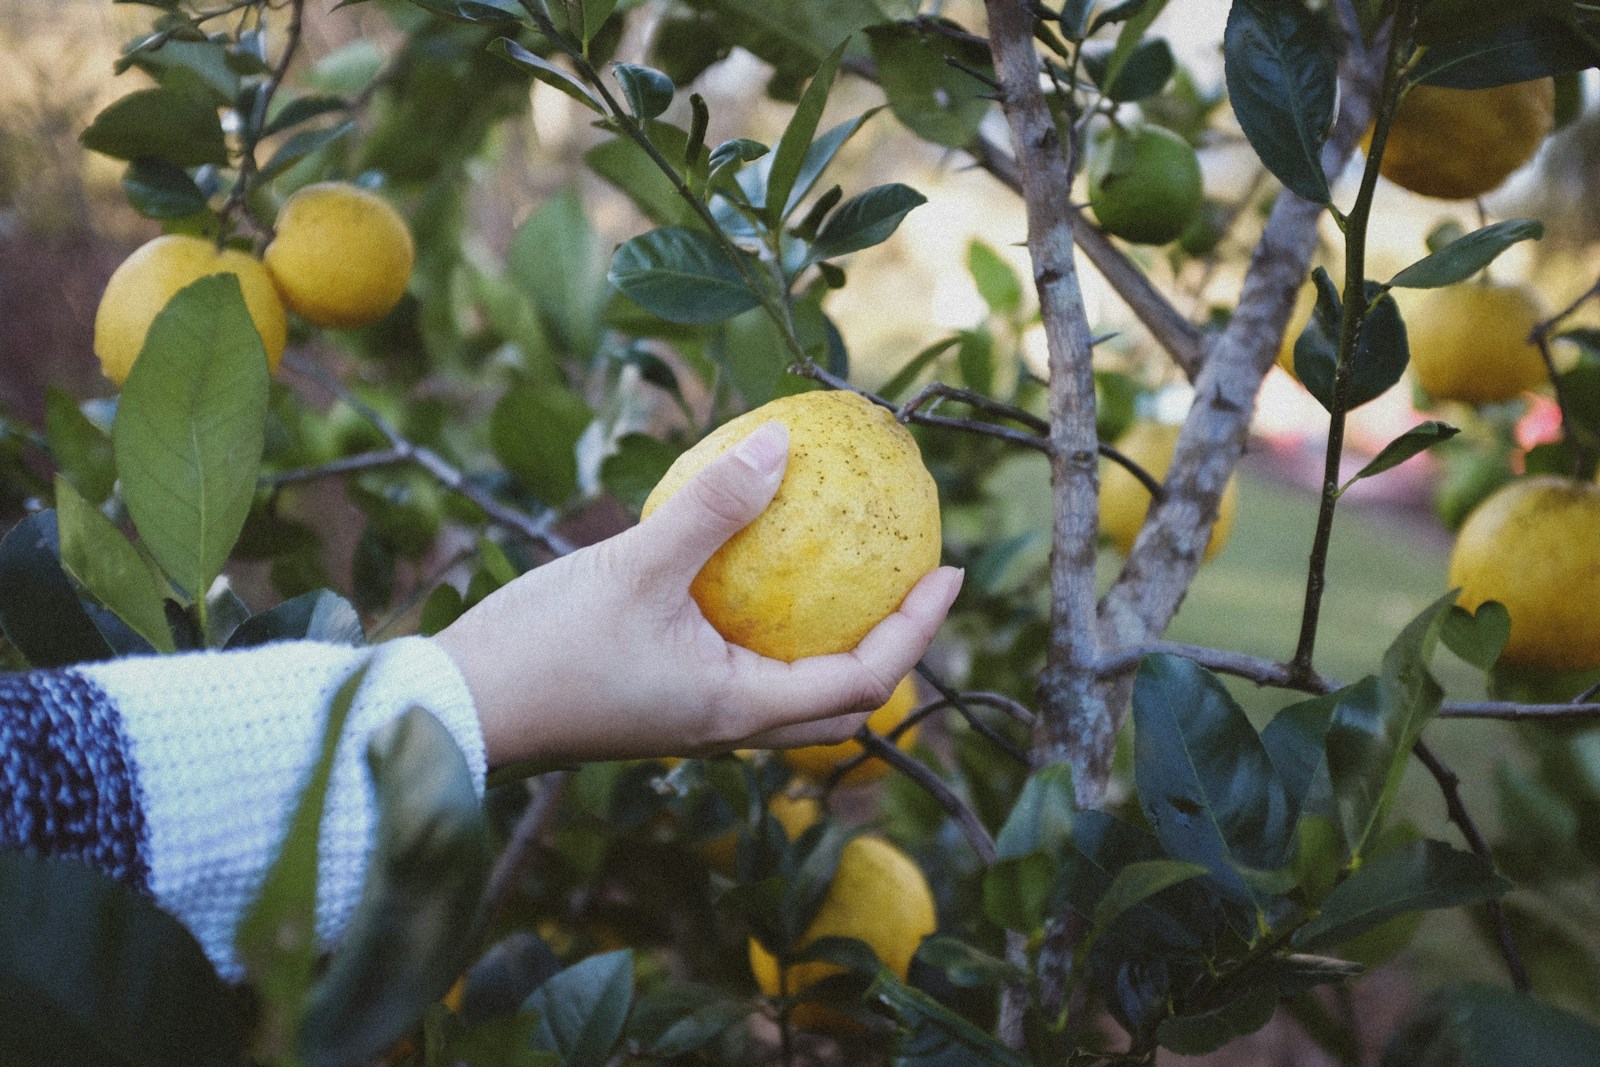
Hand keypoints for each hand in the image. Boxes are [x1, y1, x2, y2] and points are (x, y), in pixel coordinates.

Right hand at [432, 421, 963, 766]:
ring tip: (849, 575)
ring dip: (834, 643)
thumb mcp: (635, 566)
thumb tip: (785, 443)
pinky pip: (744, 667)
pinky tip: (755, 569)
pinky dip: (775, 629)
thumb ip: (713, 507)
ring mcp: (693, 718)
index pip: (863, 680)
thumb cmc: (544, 650)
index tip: (951, 572)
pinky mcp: (662, 700)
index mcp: (738, 708)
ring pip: (792, 691)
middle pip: (839, 703)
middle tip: (913, 581)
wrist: (456, 710)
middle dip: (892, 648)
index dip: (919, 630)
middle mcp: (726, 725)